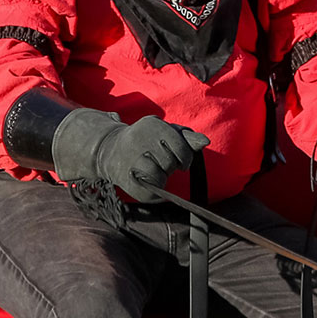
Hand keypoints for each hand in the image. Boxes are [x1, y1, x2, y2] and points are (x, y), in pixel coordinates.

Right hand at [64, 115, 206, 201]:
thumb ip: (187, 138)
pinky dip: (152, 191)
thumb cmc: (146, 141)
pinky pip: (148, 192)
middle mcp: (139, 139)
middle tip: (158, 162)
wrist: (110, 150)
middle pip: (170, 163)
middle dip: (169, 167)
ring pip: (159, 177)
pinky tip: (144, 180)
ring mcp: (129, 158)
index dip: (184, 159)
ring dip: (160, 178)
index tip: (179, 161)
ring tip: (150, 170)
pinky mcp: (123, 177)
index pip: (181, 149)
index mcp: (154, 125)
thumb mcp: (166, 134)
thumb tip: (206, 141)